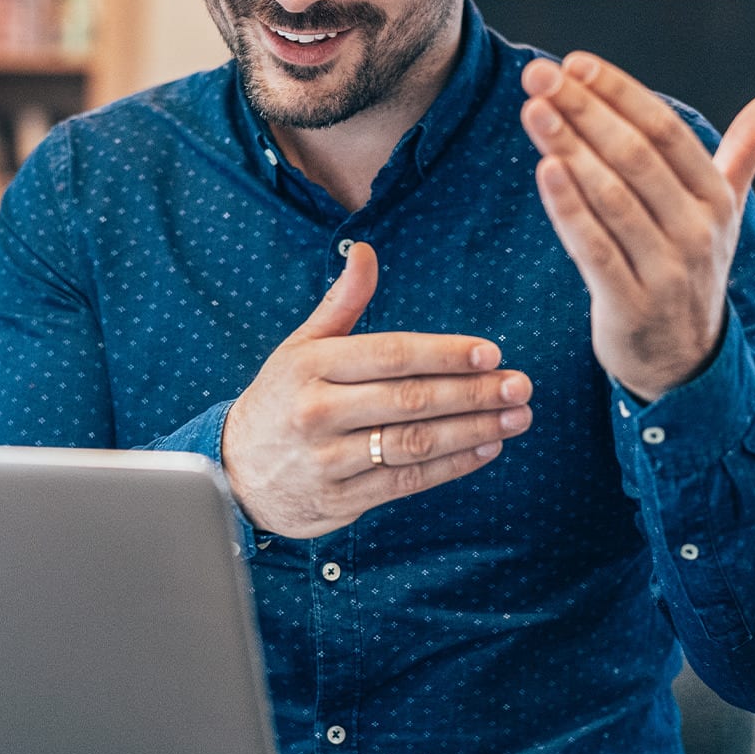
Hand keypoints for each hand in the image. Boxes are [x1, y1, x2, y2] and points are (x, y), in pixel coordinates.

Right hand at [221, 242, 532, 538]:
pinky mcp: (341, 500)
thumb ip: (342, 303)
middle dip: (473, 393)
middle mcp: (319, 413)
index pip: (390, 355)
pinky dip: (451, 467)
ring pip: (414, 445)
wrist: (235, 472)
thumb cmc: (281, 398)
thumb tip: (366, 252)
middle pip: (410, 401)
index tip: (491, 352)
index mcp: (312, 367)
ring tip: (515, 419)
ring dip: (472, 431)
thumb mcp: (301, 347)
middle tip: (519, 386)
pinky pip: (406, 482)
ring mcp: (328, 461)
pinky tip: (485, 450)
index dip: (444, 353)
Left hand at [520, 53, 754, 402]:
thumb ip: (748, 149)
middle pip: (636, 157)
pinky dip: (568, 209)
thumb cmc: (693, 267)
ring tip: (534, 111)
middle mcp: (698, 231)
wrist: (685, 362)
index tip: (575, 62)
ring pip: (612, 199)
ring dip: (569, 149)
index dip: (621, 93)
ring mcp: (666, 271)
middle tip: (538, 76)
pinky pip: (594, 250)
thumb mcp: (725, 209)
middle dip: (585, 111)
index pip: (666, 131)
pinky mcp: (630, 306)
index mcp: (717, 199)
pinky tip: (543, 169)